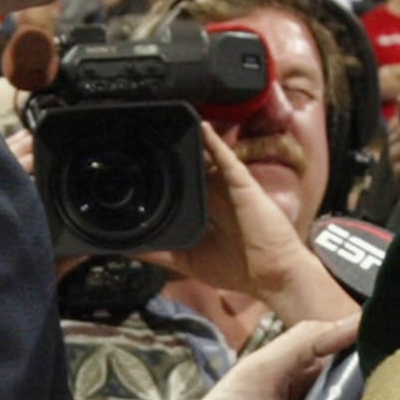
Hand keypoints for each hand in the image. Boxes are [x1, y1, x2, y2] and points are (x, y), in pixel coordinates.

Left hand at [148, 125, 354, 329]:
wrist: (272, 275)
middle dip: (177, 155)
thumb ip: (160, 253)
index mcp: (205, 211)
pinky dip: (215, 142)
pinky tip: (202, 127)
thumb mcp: (188, 262)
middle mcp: (216, 196)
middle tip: (151, 138)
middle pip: (193, 169)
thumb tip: (128, 249)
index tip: (142, 168)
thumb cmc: (238, 270)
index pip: (183, 188)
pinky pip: (228, 158)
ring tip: (171, 124)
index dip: (167, 179)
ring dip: (193, 142)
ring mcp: (230, 187)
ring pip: (208, 158)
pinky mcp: (242, 184)